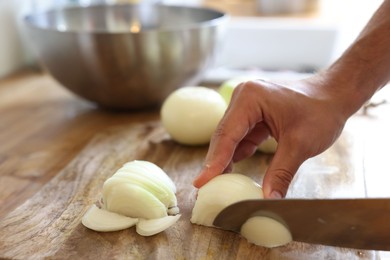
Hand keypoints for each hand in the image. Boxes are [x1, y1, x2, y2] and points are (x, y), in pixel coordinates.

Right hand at [193, 77, 348, 197]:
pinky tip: (232, 172)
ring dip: (225, 161)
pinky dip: (237, 155)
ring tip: (216, 185)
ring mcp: (246, 106)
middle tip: (205, 189)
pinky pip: (240, 138)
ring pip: (230, 139)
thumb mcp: (300, 145)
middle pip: (224, 136)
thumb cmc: (321, 112)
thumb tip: (268, 200)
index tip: (201, 182)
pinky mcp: (253, 116)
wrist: (334, 97)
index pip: (227, 135)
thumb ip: (281, 173)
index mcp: (250, 98)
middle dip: (216, 163)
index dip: (214, 161)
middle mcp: (243, 99)